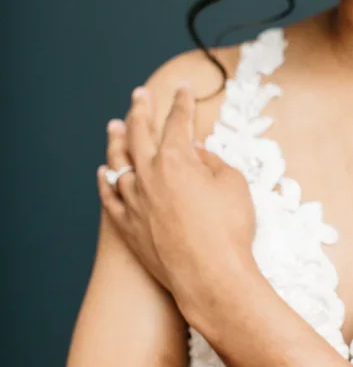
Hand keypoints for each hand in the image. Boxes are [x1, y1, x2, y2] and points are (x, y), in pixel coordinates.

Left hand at [96, 83, 258, 327]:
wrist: (210, 277)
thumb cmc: (229, 230)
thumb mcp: (233, 185)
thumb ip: (213, 162)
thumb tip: (196, 153)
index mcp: (177, 159)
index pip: (178, 122)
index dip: (183, 103)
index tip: (183, 89)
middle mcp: (149, 175)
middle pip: (140, 134)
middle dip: (141, 110)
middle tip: (140, 95)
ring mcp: (134, 201)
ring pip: (119, 163)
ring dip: (118, 142)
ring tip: (116, 126)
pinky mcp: (127, 226)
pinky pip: (110, 197)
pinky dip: (106, 181)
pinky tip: (104, 172)